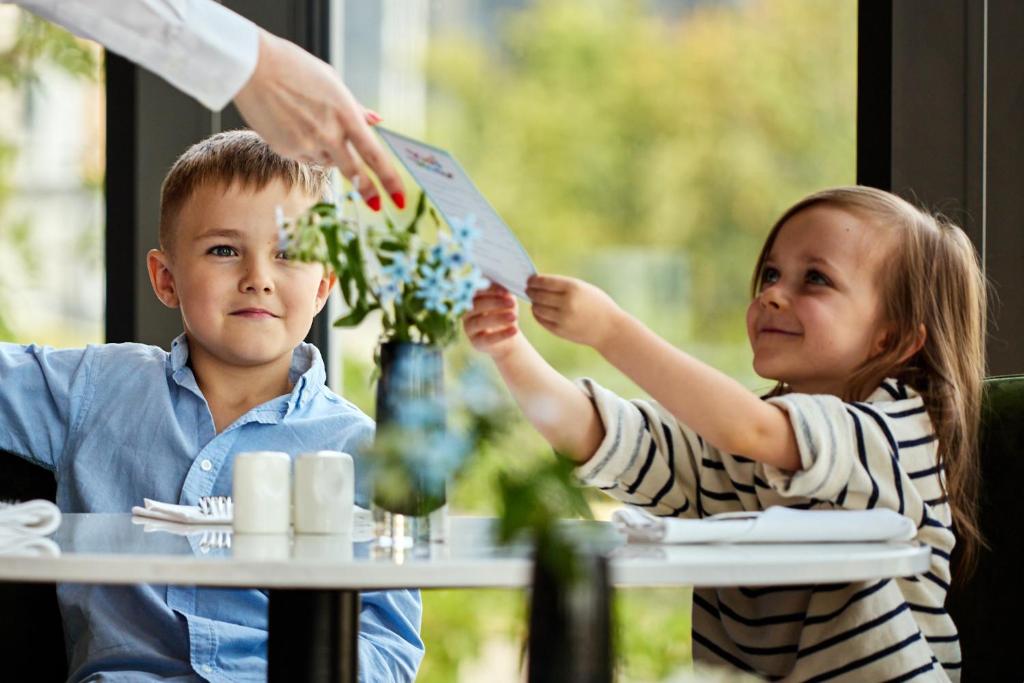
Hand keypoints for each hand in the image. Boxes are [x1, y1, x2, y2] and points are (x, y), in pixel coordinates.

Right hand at [233, 30, 404, 211]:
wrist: (253, 67)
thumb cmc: (295, 68)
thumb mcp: (333, 82)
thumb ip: (356, 108)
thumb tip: (377, 121)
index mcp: (346, 114)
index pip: (374, 155)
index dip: (390, 180)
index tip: (400, 199)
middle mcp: (329, 134)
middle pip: (355, 172)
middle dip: (369, 191)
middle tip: (378, 206)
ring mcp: (306, 144)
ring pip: (327, 162)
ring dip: (327, 152)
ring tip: (309, 122)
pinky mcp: (286, 150)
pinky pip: (305, 158)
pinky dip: (305, 148)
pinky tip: (292, 125)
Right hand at [463, 284, 520, 360]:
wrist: (509, 335)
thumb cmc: (505, 312)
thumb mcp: (506, 301)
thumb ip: (504, 294)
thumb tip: (507, 289)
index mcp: (471, 298)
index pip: (476, 291)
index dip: (490, 289)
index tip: (505, 290)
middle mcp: (466, 312)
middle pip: (476, 306)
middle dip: (495, 303)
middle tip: (512, 302)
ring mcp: (469, 328)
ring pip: (480, 322)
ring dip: (498, 318)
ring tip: (514, 317)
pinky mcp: (476, 342)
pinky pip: (487, 339)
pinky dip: (502, 334)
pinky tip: (514, 330)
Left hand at [527, 275, 622, 349]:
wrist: (610, 329)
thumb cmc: (597, 304)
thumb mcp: (584, 288)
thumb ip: (563, 285)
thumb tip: (539, 282)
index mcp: (573, 288)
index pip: (544, 282)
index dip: (534, 280)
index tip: (530, 280)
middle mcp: (566, 303)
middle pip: (538, 295)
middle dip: (531, 291)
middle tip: (528, 290)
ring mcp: (562, 318)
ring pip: (537, 308)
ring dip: (534, 303)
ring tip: (535, 300)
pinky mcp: (560, 331)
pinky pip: (541, 320)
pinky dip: (537, 314)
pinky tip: (539, 311)